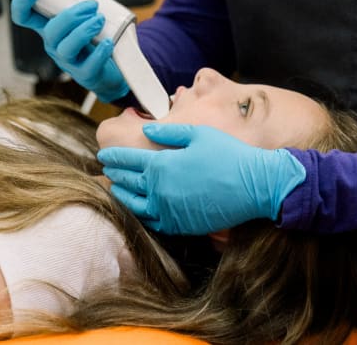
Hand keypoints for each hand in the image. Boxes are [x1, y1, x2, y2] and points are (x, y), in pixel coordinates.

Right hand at [10, 0, 129, 101]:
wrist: (110, 69)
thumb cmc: (94, 38)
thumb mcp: (91, 13)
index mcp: (50, 26)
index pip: (26, 18)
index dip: (21, 6)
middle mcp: (55, 44)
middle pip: (51, 31)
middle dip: (70, 16)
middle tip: (92, 5)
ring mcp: (69, 61)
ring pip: (66, 48)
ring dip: (83, 31)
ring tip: (99, 20)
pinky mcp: (85, 74)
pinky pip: (88, 66)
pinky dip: (99, 53)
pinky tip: (107, 43)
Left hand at [98, 124, 305, 234]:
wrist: (253, 186)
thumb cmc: (228, 155)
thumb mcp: (198, 134)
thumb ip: (169, 134)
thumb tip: (146, 131)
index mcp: (162, 166)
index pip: (128, 161)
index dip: (114, 157)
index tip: (103, 155)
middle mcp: (161, 191)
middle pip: (128, 183)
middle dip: (115, 174)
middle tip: (105, 168)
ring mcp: (170, 211)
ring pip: (136, 206)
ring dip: (122, 196)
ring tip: (115, 188)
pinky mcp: (181, 225)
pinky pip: (153, 222)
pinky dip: (141, 214)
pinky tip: (139, 209)